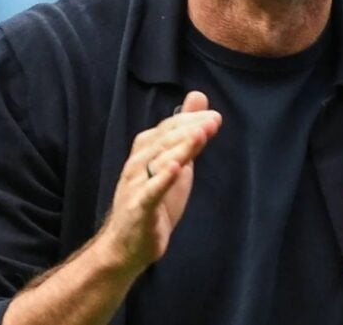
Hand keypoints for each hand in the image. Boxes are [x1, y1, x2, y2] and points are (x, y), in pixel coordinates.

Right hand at [94, 91, 221, 276]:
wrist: (128, 244)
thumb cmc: (155, 199)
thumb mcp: (177, 162)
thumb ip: (188, 132)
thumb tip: (198, 97)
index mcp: (146, 151)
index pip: (168, 129)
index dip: (190, 120)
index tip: (214, 116)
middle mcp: (137, 164)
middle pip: (164, 141)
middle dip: (189, 130)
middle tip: (213, 121)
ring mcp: (136, 186)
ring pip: (158, 162)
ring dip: (180, 148)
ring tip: (199, 135)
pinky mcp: (139, 208)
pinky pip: (150, 192)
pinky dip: (162, 179)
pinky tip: (176, 168)